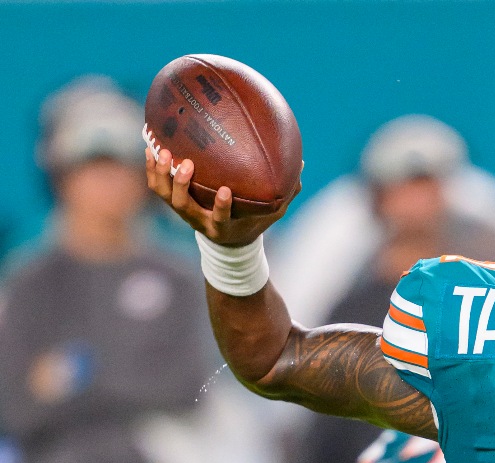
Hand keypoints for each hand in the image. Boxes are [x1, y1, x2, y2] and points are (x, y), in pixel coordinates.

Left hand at [145, 147, 288, 246]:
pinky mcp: (175, 202)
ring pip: (165, 196)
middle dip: (181, 185)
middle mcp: (200, 220)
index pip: (221, 219)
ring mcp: (184, 211)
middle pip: (183, 206)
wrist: (230, 240)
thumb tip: (301, 164)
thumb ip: (286, 192)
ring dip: (161, 174)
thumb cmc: (253, 221)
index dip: (221, 207)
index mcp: (223, 226)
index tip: (225, 191)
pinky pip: (158, 186)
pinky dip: (152, 169)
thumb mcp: (272, 212)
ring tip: (162, 151)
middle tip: (187, 163)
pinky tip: (151, 148)